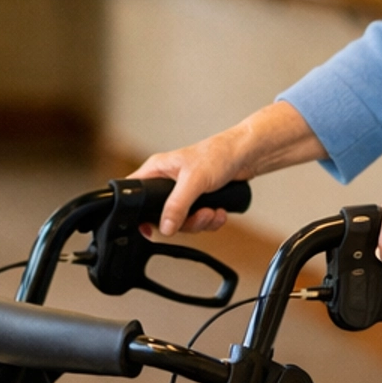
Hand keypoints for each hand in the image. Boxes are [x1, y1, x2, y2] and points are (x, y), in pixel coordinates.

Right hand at [132, 101, 325, 233]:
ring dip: (200, 222)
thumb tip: (165, 227)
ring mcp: (182, 193)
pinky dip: (210, 221)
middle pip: (161, 216)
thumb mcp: (193, 180)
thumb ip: (177, 205)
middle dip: (183, 222)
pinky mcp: (198, 201)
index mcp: (157, 171)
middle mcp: (166, 183)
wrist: (246, 156)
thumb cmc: (218, 154)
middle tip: (198, 216)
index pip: (135, 194)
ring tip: (213, 212)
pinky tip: (219, 212)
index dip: (137, 213)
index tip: (148, 228)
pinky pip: (197, 221)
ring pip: (181, 222)